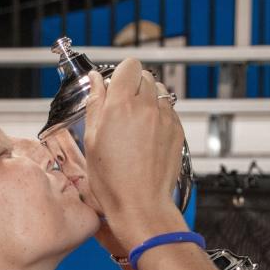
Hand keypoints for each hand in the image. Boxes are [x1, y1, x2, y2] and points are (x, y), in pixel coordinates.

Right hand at [83, 58, 184, 224]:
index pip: (129, 66)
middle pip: (145, 76)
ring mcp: (165, 118)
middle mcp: (146, 106)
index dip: (121, 73)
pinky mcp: (177, 130)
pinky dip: (159, 115)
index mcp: (121, 105)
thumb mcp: (92, 140)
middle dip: (133, 86)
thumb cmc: (113, 180)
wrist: (140, 204)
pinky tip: (147, 135)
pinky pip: (169, 110)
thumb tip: (95, 80)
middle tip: (122, 108)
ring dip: (148, 99)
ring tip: (136, 122)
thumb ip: (95, 104)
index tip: (115, 86)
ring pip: (159, 91)